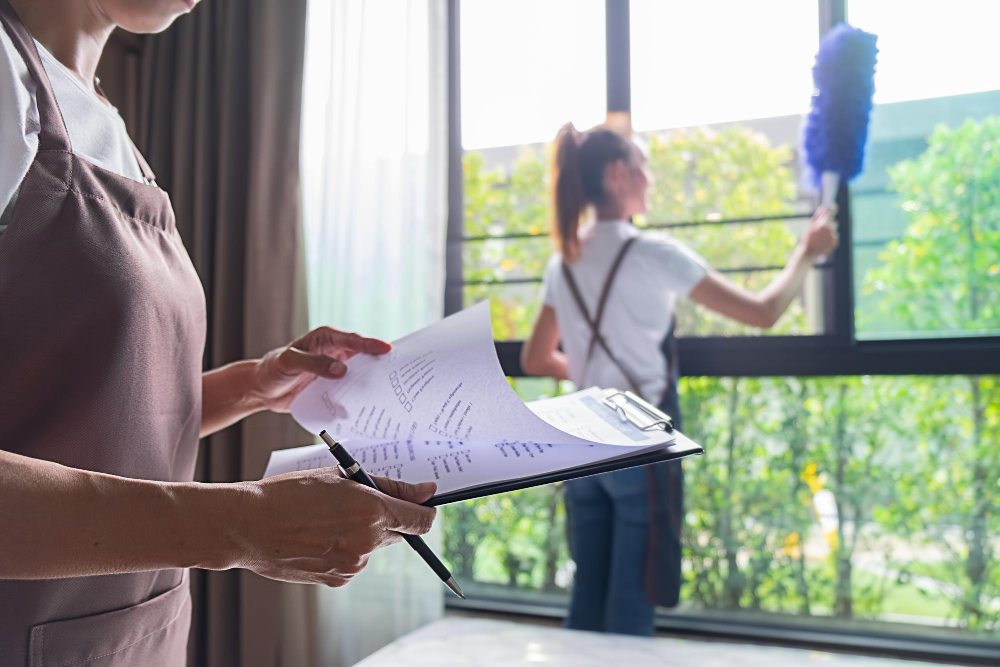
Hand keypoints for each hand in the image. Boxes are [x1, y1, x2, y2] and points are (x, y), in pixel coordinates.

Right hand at [232, 470, 436, 585]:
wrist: (249, 526)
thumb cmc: (291, 493)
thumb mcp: (341, 476)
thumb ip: (388, 485)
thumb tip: (426, 492)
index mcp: (372, 509)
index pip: (421, 519)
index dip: (426, 510)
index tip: (424, 503)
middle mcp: (367, 540)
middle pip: (399, 532)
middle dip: (389, 517)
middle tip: (361, 503)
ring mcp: (353, 563)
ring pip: (373, 546)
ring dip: (363, 532)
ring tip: (327, 519)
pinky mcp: (338, 579)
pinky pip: (354, 560)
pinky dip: (345, 548)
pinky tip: (318, 537)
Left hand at [249, 327, 391, 411]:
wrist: (263, 390)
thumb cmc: (274, 369)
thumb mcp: (290, 362)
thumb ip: (314, 364)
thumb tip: (341, 370)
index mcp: (326, 338)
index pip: (353, 340)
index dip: (370, 345)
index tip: (387, 350)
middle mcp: (335, 352)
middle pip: (363, 356)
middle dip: (380, 362)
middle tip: (399, 371)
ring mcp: (336, 370)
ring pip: (360, 373)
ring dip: (373, 381)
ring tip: (391, 390)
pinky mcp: (334, 386)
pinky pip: (352, 389)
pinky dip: (361, 395)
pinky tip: (371, 404)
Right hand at [802, 204, 838, 258]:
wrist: (808, 252)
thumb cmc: (808, 238)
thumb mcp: (811, 226)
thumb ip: (818, 216)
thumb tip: (824, 208)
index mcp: (823, 223)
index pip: (831, 212)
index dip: (833, 208)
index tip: (833, 206)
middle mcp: (830, 229)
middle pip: (833, 222)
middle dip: (829, 224)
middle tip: (821, 229)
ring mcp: (834, 236)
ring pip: (834, 230)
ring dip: (829, 232)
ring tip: (820, 238)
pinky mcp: (836, 242)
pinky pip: (835, 237)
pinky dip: (830, 239)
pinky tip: (823, 243)